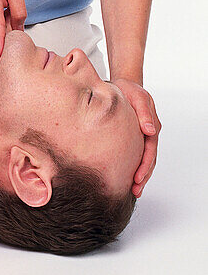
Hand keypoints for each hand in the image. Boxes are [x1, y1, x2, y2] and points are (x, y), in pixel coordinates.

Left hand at [112, 79, 159, 196]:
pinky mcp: (132, 137)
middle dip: (143, 176)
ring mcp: (142, 136)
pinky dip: (133, 166)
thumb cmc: (129, 89)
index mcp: (151, 126)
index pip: (150, 151)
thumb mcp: (137, 97)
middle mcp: (149, 134)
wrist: (122, 85)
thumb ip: (144, 113)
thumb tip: (151, 131)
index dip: (144, 166)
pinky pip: (135, 154)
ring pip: (143, 159)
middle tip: (135, 190)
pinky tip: (127, 176)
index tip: (138, 178)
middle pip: (149, 159)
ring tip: (133, 190)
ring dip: (140, 175)